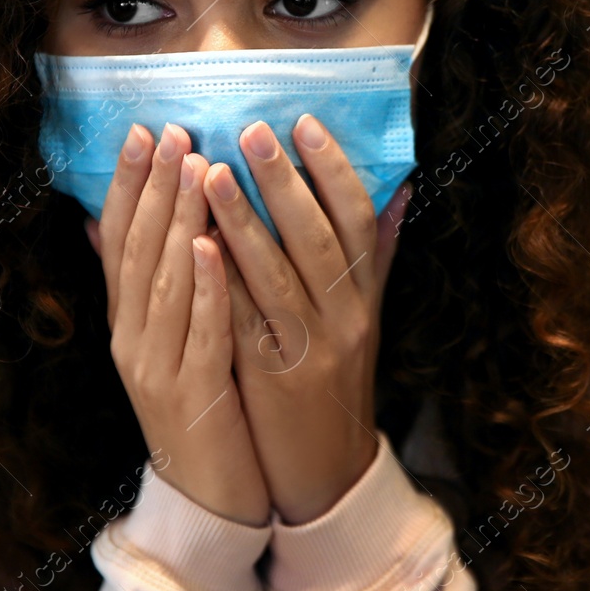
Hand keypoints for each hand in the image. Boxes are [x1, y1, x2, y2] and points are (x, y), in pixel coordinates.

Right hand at [87, 122, 270, 526]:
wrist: (207, 495)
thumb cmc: (199, 404)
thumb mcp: (164, 340)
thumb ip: (143, 282)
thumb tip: (102, 219)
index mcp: (126, 321)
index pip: (117, 240)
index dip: (126, 184)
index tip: (142, 130)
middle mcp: (131, 339)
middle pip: (137, 251)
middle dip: (154, 186)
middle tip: (171, 130)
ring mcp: (157, 367)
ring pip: (165, 283)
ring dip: (179, 221)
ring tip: (196, 167)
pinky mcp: (192, 395)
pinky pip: (200, 332)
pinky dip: (205, 288)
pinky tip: (214, 247)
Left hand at [202, 112, 410, 524]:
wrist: (327, 467)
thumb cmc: (338, 378)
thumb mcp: (365, 314)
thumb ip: (373, 253)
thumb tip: (397, 189)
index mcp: (364, 294)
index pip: (358, 219)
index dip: (333, 169)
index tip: (305, 123)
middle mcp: (344, 316)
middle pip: (316, 237)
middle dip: (283, 180)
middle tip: (251, 129)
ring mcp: (309, 347)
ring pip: (276, 274)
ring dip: (242, 219)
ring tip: (208, 171)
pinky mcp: (269, 377)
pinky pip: (242, 320)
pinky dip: (219, 280)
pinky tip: (193, 244)